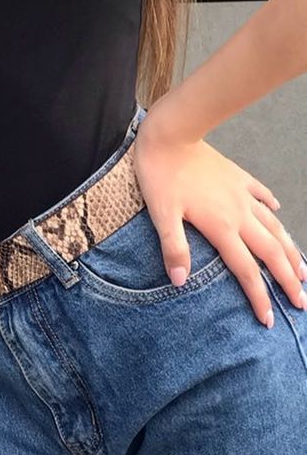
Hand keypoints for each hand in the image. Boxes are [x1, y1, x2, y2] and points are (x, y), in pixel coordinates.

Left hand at [132, 114, 306, 325]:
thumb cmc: (161, 174)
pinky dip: (272, 206)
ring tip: (303, 270)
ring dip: (290, 250)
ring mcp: (241, 193)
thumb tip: (179, 281)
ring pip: (274, 226)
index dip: (259, 297)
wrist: (171, 133)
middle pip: (271, 252)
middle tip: (302, 302)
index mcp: (221, 226)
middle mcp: (239, 213)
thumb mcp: (161, 213)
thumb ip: (173, 247)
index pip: (246, 270)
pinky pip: (262, 194)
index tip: (269, 320)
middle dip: (288, 280)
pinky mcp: (237, 176)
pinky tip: (278, 210)